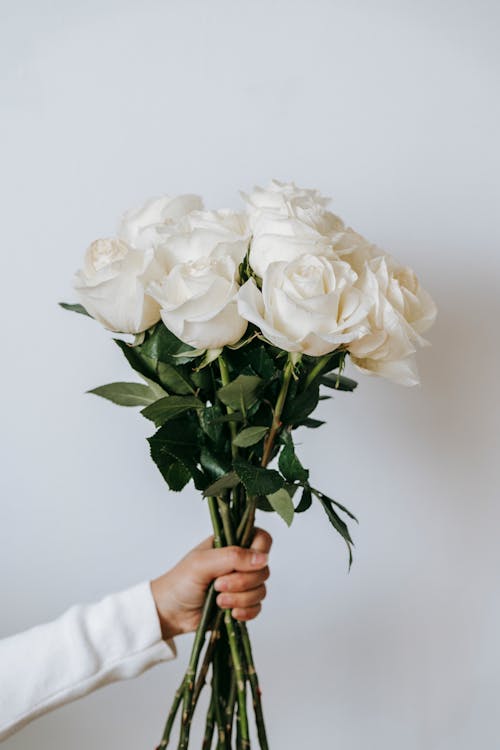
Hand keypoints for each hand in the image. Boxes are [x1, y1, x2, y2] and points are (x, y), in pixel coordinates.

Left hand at [150, 528, 271, 640]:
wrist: (170, 612)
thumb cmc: (180, 581)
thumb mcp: (203, 563)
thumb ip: (233, 557)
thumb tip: (263, 558)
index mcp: (231, 544)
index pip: (261, 539)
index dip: (260, 552)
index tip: (247, 564)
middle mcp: (240, 562)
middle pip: (263, 569)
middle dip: (242, 582)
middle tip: (218, 585)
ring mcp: (242, 584)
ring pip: (261, 590)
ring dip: (241, 598)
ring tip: (219, 601)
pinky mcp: (242, 604)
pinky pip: (257, 607)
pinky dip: (245, 612)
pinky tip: (229, 613)